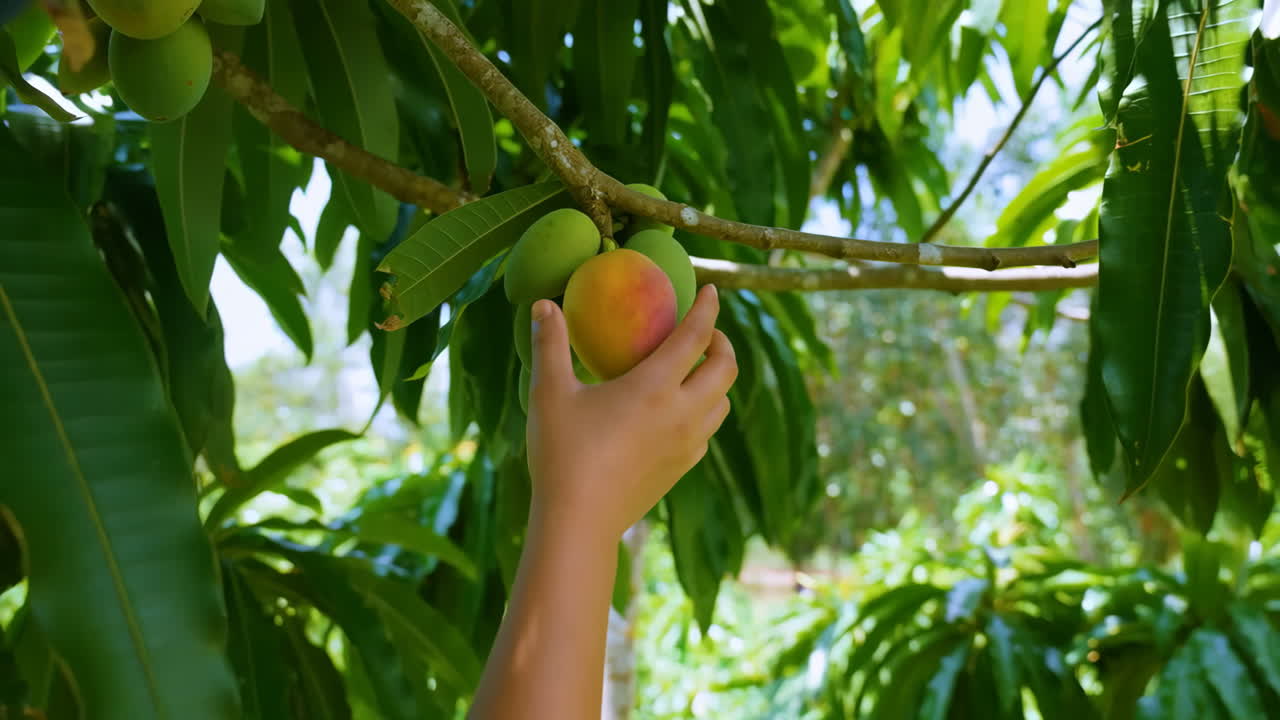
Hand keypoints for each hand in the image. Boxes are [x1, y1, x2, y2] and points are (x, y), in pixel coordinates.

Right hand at [525, 284, 737, 542]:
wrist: (579, 522)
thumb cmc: (562, 453)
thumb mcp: (549, 394)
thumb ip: (549, 345)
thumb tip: (541, 304)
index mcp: (656, 386)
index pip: (696, 336)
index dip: (708, 309)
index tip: (713, 291)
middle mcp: (682, 412)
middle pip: (725, 369)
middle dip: (723, 344)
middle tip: (705, 333)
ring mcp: (687, 444)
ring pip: (723, 403)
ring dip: (717, 380)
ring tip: (695, 371)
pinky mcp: (682, 469)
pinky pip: (707, 432)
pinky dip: (704, 413)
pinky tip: (678, 414)